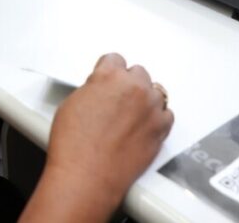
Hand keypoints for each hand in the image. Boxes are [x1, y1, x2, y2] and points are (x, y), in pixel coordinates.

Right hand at [40, 54, 173, 217]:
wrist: (87, 177)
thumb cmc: (75, 147)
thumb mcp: (72, 104)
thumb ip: (92, 90)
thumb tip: (98, 92)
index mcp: (109, 76)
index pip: (115, 59)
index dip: (109, 71)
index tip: (107, 80)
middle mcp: (134, 88)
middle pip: (138, 73)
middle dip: (128, 84)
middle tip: (116, 101)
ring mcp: (150, 108)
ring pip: (155, 91)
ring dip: (144, 99)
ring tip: (130, 115)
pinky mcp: (161, 128)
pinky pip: (166, 114)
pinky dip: (157, 118)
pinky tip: (142, 126)